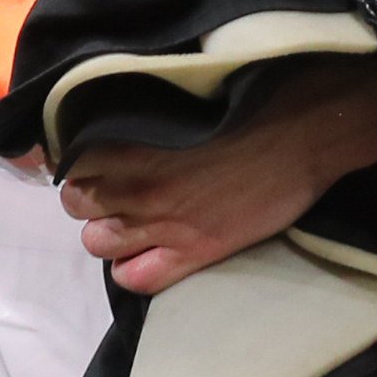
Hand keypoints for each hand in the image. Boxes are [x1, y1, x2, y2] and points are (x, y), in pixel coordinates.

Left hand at [59, 55, 376, 295]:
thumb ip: (141, 114)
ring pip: (97, 243)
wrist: (305, 132)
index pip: (72, 160)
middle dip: (88, 198)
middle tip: (111, 191)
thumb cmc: (249, 103)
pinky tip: (145, 256)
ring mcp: (164, 224)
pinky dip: (132, 270)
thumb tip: (114, 114)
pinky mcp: (194, 253)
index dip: (77, 161)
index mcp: (133, 141)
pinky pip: (137, 278)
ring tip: (128, 223)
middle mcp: (139, 185)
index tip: (88, 160)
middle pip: (77, 203)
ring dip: (107, 233)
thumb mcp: (181, 98)